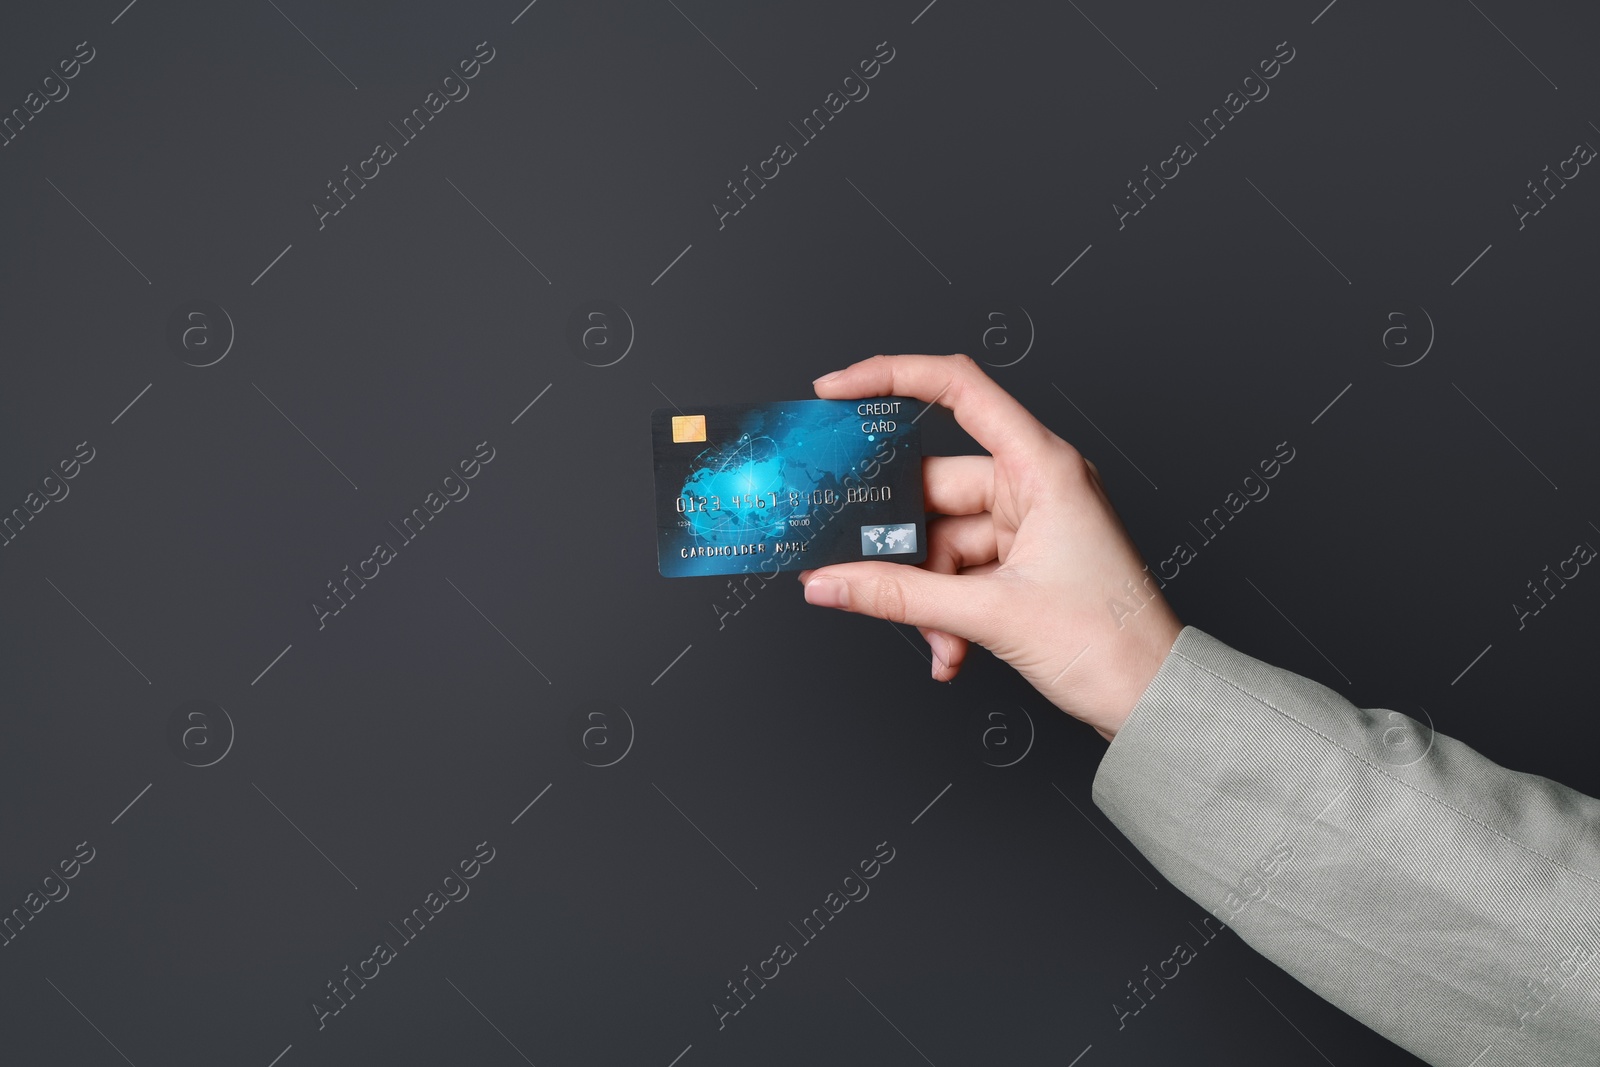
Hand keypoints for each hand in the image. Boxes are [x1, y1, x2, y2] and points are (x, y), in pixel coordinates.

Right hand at [798, 353, 1181, 740]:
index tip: (836, 393)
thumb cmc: (1113, 644)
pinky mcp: (1025, 563)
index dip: (891, 378)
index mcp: (1043, 468)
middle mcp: (1036, 486)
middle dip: (901, 546)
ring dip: (928, 597)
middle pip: (934, 488)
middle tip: (854, 568)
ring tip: (940, 639)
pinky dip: (946, 612)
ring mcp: (1030, 525)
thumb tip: (829, 581)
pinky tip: (951, 650)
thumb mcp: (992, 613)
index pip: (959, 390)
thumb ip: (899, 595)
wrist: (1154, 700)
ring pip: (942, 541)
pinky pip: (960, 573)